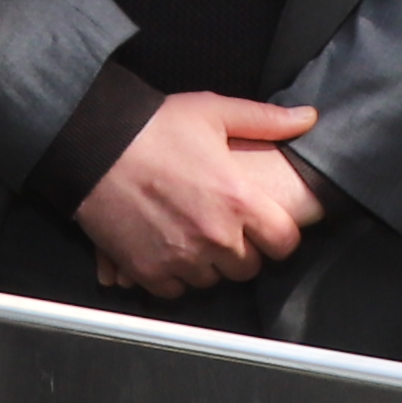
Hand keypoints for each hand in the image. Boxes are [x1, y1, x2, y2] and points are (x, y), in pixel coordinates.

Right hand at [76, 95, 324, 296]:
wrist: (93, 144)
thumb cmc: (154, 126)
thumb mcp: (214, 112)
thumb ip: (265, 120)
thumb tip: (308, 117)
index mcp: (239, 199)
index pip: (284, 243)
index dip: (278, 235)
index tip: (265, 226)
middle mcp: (215, 235)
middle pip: (248, 267)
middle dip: (241, 249)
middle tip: (223, 226)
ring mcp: (181, 257)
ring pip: (212, 280)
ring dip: (207, 263)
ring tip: (192, 234)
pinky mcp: (148, 270)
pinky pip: (175, 290)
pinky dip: (174, 275)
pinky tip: (167, 248)